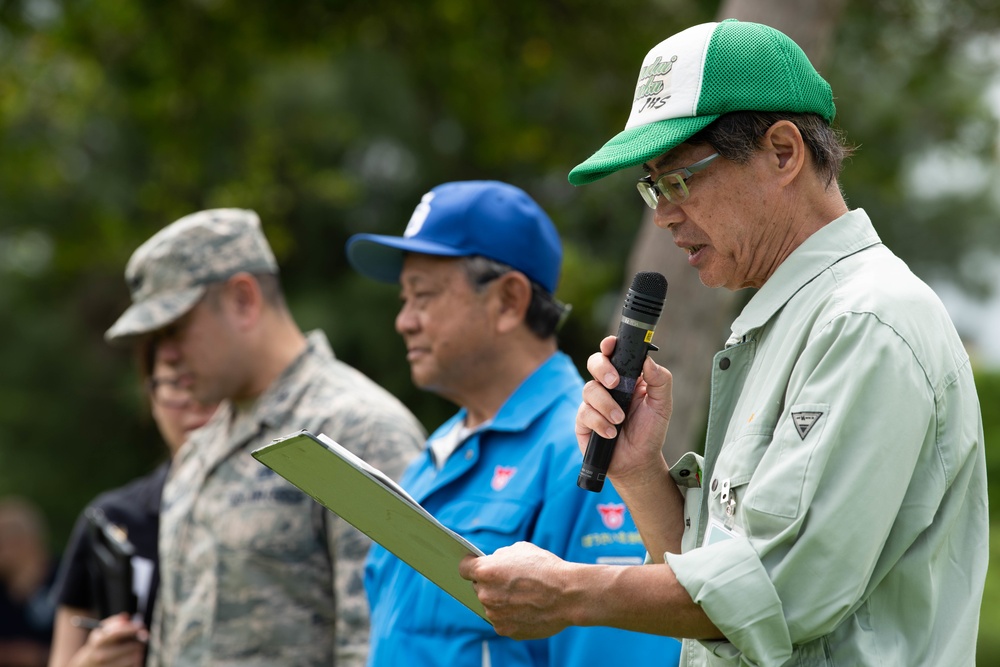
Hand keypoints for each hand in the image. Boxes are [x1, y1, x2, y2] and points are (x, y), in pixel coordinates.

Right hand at [68, 614, 146, 666]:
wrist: (86, 665)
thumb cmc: (98, 645)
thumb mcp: (100, 632)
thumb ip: (113, 622)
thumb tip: (126, 617)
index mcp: (98, 642)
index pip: (116, 633)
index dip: (131, 629)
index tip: (141, 626)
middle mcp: (100, 656)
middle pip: (129, 648)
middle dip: (139, 641)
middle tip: (144, 637)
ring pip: (133, 659)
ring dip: (138, 652)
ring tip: (136, 649)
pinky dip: (135, 662)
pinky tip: (131, 659)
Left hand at [459, 542, 573, 639]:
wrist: (567, 595)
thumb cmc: (546, 568)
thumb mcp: (521, 550)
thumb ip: (501, 558)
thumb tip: (494, 563)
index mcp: (485, 571)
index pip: (464, 568)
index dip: (470, 566)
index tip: (474, 566)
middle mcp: (485, 594)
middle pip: (478, 587)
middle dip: (490, 583)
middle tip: (509, 581)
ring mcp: (494, 614)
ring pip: (491, 605)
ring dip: (500, 600)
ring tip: (522, 596)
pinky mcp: (505, 630)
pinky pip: (502, 620)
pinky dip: (511, 615)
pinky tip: (527, 609)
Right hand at [575, 335, 672, 482]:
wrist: (638, 462)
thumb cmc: (650, 432)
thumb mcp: (663, 405)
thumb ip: (660, 380)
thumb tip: (647, 360)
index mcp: (627, 377)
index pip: (614, 353)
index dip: (609, 345)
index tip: (611, 345)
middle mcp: (607, 386)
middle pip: (594, 362)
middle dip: (602, 369)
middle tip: (614, 383)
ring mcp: (593, 402)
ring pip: (589, 389)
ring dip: (606, 405)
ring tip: (620, 420)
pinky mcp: (583, 420)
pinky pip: (584, 413)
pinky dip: (599, 423)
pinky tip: (610, 433)